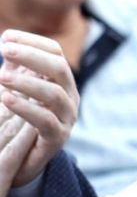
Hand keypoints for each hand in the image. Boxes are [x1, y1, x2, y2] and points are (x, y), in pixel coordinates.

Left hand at [0, 30, 78, 187]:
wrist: (23, 159)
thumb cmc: (19, 119)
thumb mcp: (18, 88)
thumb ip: (15, 69)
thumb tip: (7, 42)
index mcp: (61, 81)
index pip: (55, 52)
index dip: (32, 42)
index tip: (6, 37)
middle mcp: (69, 96)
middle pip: (60, 68)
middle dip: (32, 56)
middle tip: (5, 50)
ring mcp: (66, 118)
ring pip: (54, 94)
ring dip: (26, 82)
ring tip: (0, 77)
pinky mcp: (57, 138)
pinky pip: (45, 120)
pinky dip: (25, 107)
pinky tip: (5, 98)